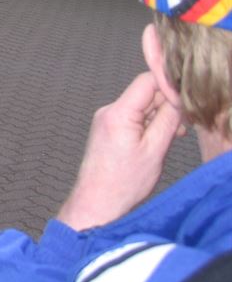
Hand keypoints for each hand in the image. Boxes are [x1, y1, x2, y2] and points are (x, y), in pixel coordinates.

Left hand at [56, 70, 184, 230]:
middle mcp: (109, 111)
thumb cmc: (123, 182)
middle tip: (182, 126)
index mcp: (119, 113)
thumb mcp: (155, 150)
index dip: (169, 87)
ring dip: (159, 118)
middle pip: (144, 94)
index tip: (184, 103)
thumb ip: (167, 120)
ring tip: (171, 138)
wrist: (97, 201)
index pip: (147, 80)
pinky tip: (158, 141)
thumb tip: (177, 98)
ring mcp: (106, 119)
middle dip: (166, 106)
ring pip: (140, 107)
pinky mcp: (108, 128)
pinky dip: (148, 125)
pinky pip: (132, 117)